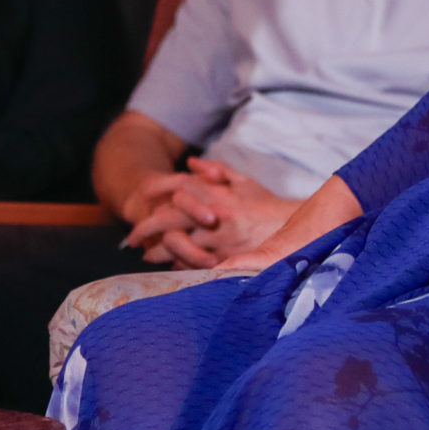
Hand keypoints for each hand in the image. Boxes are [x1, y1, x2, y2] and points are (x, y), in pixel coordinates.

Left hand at [124, 158, 298, 268]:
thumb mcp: (243, 181)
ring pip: (179, 246)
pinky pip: (196, 265)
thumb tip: (190, 162)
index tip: (142, 199)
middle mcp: (216, 216)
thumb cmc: (265, 205)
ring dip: (159, 252)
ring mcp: (221, 240)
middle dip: (147, 228)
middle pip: (171, 220)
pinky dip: (181, 266)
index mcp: (219, 194)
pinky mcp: (227, 260)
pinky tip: (171, 267)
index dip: (157, 195)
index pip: (178, 191)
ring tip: (147, 255)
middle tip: (132, 238)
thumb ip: (215, 169)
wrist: (296, 230)